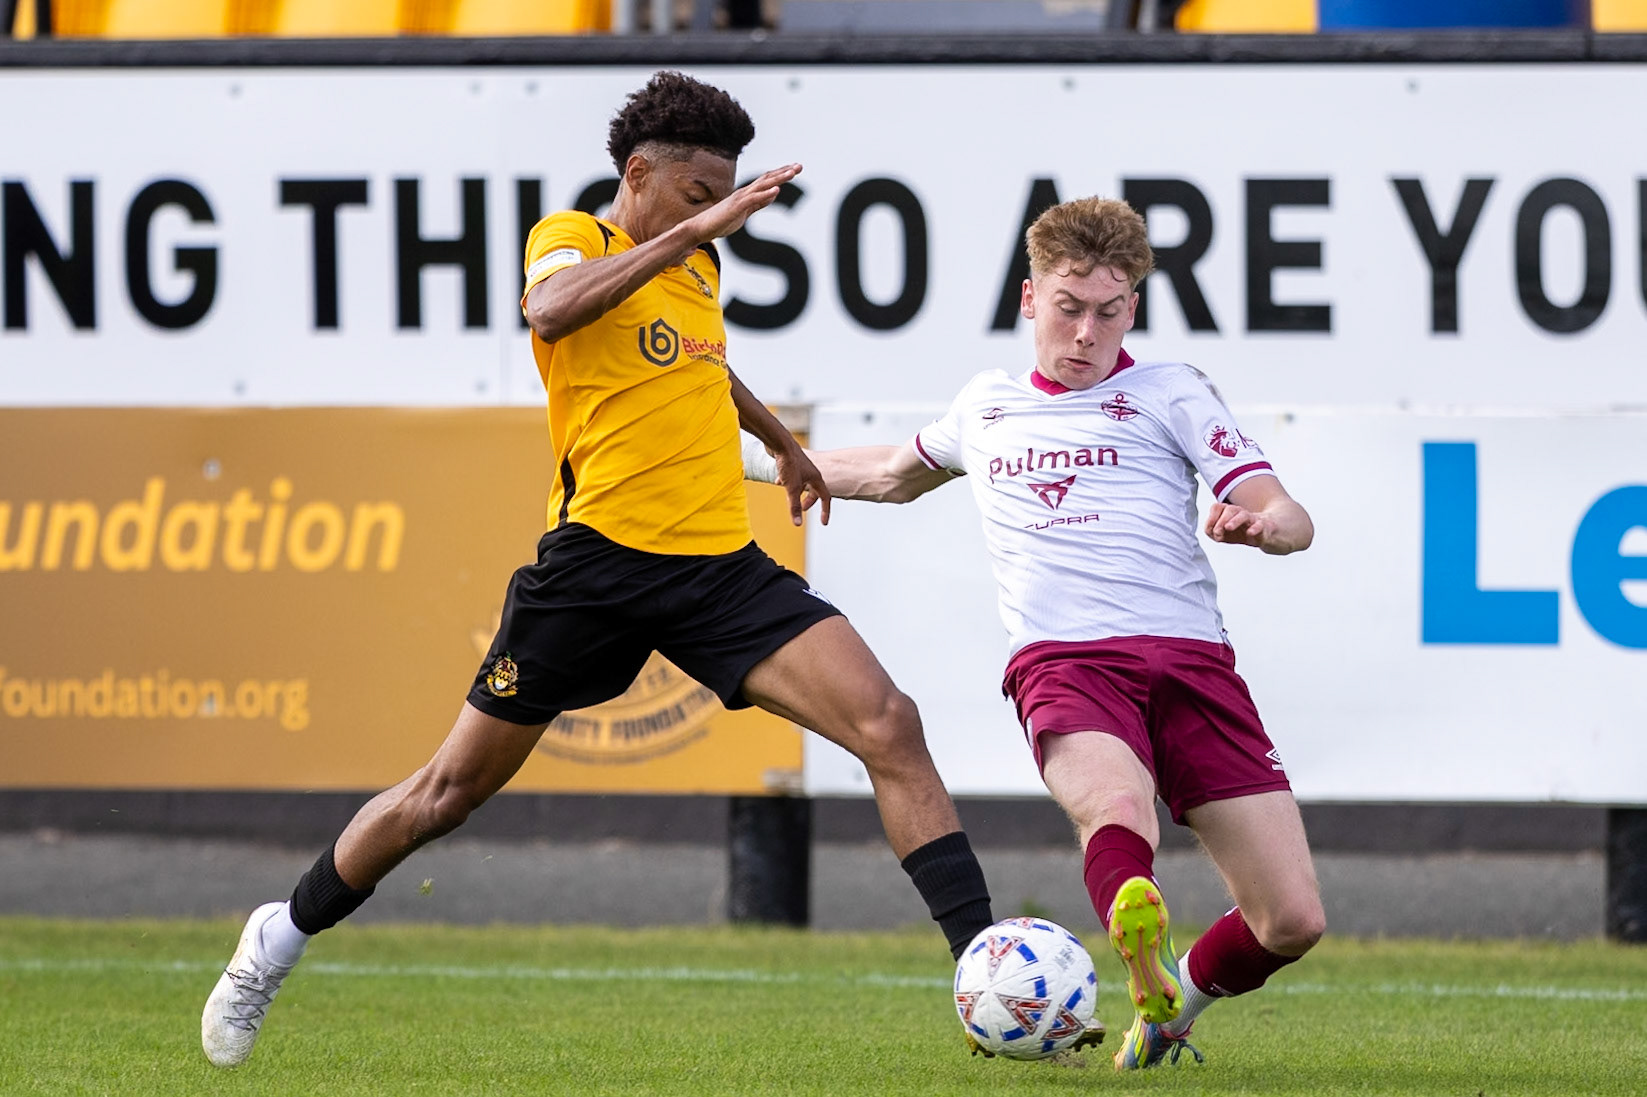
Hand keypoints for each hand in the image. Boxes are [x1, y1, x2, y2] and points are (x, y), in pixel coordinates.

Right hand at [684, 163, 801, 244]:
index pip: (767, 180)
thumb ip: (759, 203)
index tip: (795, 169)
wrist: (701, 228)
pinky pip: (754, 199)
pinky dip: (766, 194)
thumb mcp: (745, 212)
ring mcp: (740, 198)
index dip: (781, 174)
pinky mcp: (737, 206)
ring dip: (778, 178)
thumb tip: (774, 194)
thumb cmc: (721, 221)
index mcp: (747, 194)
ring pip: (762, 185)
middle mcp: (745, 192)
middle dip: (784, 172)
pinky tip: (777, 190)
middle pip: (768, 178)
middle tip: (799, 166)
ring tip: (792, 172)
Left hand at [774, 442, 830, 526]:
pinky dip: (787, 481)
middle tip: (802, 509)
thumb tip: (797, 524)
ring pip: (803, 482)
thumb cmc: (789, 462)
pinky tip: (778, 482)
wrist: (780, 442)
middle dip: (809, 501)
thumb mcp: (792, 488)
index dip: (825, 511)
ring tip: (790, 497)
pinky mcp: (792, 462)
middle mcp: (811, 472)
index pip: (825, 497)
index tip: (823, 522)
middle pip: (815, 490)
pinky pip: (793, 475)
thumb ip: (794, 506)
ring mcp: (802, 466)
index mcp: (816, 478)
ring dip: (798, 491)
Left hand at [1205, 501, 1280, 551]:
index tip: (1211, 531)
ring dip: (1234, 521)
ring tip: (1228, 527)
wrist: (1264, 534)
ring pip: (1243, 515)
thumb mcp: (1224, 534)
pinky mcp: (1263, 527)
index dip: (1211, 518)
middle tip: (1218, 532)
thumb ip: (1214, 533)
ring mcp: (1252, 519)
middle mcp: (1239, 513)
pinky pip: (1259, 525)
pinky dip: (1254, 528)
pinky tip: (1249, 533)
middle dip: (1221, 521)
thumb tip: (1215, 533)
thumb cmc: (1241, 532)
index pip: (1217, 507)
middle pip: (1230, 509)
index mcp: (1228, 513)